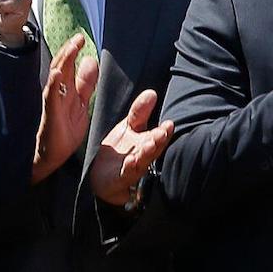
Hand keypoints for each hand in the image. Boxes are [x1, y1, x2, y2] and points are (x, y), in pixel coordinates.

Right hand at [31, 33, 96, 183]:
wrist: (52, 156)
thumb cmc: (64, 130)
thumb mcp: (81, 103)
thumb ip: (86, 83)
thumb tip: (91, 60)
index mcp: (66, 91)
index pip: (68, 66)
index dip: (73, 51)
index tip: (81, 37)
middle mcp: (58, 94)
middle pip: (62, 67)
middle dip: (69, 51)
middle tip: (78, 37)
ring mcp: (53, 104)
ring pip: (56, 78)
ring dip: (64, 61)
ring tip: (71, 47)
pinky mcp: (51, 116)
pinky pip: (51, 98)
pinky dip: (54, 85)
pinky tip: (58, 74)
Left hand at [92, 89, 173, 207]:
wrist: (103, 178)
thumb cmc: (121, 150)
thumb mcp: (129, 127)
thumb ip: (140, 112)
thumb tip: (152, 92)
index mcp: (148, 142)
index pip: (159, 136)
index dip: (165, 131)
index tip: (169, 123)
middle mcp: (144, 157)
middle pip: (154, 149)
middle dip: (159, 140)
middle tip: (162, 132)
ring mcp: (133, 169)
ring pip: (143, 162)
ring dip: (147, 154)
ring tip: (150, 144)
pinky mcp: (120, 179)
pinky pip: (126, 174)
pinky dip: (129, 168)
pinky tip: (131, 160)